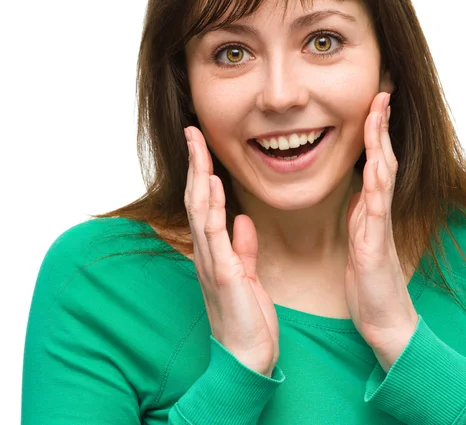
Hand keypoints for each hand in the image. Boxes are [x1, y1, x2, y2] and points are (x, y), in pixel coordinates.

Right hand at [184, 126, 279, 376]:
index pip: (204, 205)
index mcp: (214, 252)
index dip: (202, 173)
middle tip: (193, 132)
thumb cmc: (246, 319)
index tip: (203, 146)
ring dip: (198, 177)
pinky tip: (209, 185)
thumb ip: (243, 247)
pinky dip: (210, 208)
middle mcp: (207, 253)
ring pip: (199, 211)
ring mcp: (212, 263)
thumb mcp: (247, 276)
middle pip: (196, 200)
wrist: (247, 358)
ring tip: (197, 146)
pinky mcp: (224, 274)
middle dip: (195, 164)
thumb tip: (243, 220)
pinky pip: (215, 235)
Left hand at [345, 92, 418, 372]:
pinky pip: (375, 210)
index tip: (372, 104)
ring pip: (382, 177)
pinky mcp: (375, 246)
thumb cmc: (371, 283)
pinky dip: (376, 185)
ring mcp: (379, 227)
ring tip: (379, 114)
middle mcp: (378, 213)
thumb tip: (360, 191)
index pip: (374, 163)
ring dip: (380, 144)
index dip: (373, 133)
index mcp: (370, 210)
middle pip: (382, 160)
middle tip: (381, 93)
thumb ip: (362, 213)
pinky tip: (376, 164)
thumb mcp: (361, 239)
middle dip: (380, 126)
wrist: (384, 320)